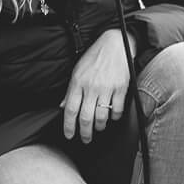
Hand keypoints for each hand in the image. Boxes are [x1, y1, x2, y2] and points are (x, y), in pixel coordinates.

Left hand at [62, 28, 133, 143]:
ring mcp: (107, 88)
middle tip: (85, 139)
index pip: (69, 110)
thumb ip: (70, 91)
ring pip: (101, 116)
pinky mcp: (121, 88)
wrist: (115, 44)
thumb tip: (62, 106)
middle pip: (85, 117)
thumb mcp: (77, 71)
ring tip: (98, 128)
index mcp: (77, 83)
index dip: (68, 126)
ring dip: (99, 126)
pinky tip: (112, 117)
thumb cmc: (94, 58)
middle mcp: (91, 87)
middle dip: (84, 133)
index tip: (69, 135)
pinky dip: (115, 117)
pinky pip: (117, 109)